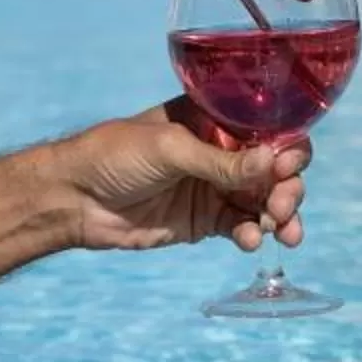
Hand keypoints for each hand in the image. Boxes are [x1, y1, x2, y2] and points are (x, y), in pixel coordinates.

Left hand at [56, 101, 307, 254]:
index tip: (287, 166)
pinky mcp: (204, 221)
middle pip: (273, 170)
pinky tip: (249, 241)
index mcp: (215, 120)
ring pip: (263, 201)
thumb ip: (221, 160)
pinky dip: (252, 234)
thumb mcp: (170, 148)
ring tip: (280, 229)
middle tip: (281, 205)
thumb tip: (273, 162)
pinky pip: (241, 227)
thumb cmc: (115, 154)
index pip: (266, 130)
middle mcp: (222, 152)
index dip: (287, 148)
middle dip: (286, 188)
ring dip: (279, 215)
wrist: (74, 197)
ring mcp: (215, 188)